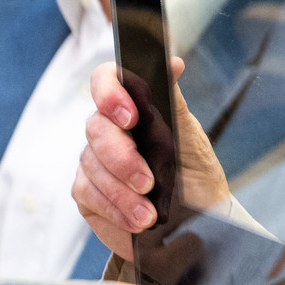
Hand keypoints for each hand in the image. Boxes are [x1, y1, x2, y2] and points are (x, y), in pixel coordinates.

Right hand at [73, 58, 229, 260]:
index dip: (109, 92)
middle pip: (97, 129)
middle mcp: (109, 129)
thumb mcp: (190, 136)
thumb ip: (173, 102)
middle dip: (123, 158)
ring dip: (123, 192)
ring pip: (92, 166)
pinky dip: (116, 208)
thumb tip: (173, 63)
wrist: (196, 217)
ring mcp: (94, 160)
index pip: (106, 81)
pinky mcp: (87, 192)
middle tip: (148, 182)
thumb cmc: (195, 171)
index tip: (130, 116)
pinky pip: (89, 194)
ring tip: (149, 214)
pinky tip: (137, 221)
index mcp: (134, 106)